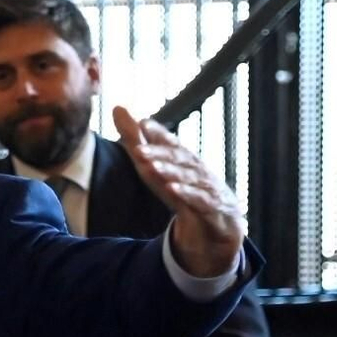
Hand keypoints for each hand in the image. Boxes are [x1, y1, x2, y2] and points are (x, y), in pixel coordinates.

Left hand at [112, 106, 242, 277]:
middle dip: (158, 153)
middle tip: (137, 149)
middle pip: (178, 159)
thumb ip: (138, 142)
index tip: (141, 123)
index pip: (171, 143)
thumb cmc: (184, 191)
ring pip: (189, 177)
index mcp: (185, 160)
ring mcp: (208, 188)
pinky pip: (200, 201)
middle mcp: (198, 170)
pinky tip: (172, 190)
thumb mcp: (159, 169)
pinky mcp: (214, 208)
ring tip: (151, 167)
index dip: (158, 134)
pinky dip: (187, 194)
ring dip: (170, 172)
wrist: (219, 228)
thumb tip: (117, 107)